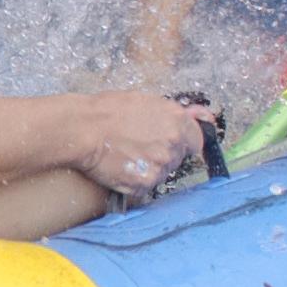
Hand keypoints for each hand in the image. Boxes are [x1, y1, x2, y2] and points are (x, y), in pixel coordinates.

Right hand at [71, 88, 212, 196]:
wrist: (82, 128)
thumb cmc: (107, 111)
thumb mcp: (145, 100)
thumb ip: (174, 112)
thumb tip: (204, 115)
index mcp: (178, 121)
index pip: (196, 141)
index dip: (182, 142)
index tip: (169, 143)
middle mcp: (174, 144)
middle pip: (177, 157)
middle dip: (162, 154)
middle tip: (138, 146)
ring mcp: (161, 166)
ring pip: (162, 172)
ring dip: (149, 168)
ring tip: (126, 155)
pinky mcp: (145, 183)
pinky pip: (146, 186)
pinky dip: (135, 180)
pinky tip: (121, 166)